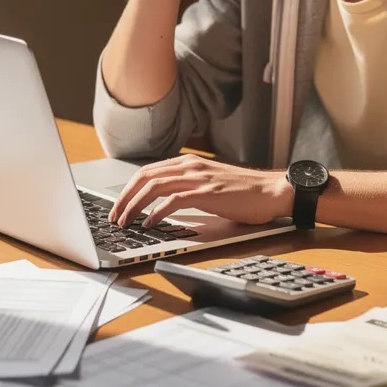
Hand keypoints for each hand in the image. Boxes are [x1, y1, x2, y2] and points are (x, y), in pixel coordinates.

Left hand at [108, 154, 292, 228]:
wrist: (272, 191)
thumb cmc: (245, 192)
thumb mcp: (210, 184)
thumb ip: (188, 188)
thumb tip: (164, 204)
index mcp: (188, 163)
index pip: (148, 172)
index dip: (129, 189)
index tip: (119, 205)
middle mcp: (190, 166)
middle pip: (145, 177)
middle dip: (125, 197)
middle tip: (114, 216)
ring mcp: (199, 178)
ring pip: (155, 187)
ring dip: (135, 206)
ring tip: (126, 222)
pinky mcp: (208, 193)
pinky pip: (174, 200)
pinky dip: (157, 212)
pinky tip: (150, 223)